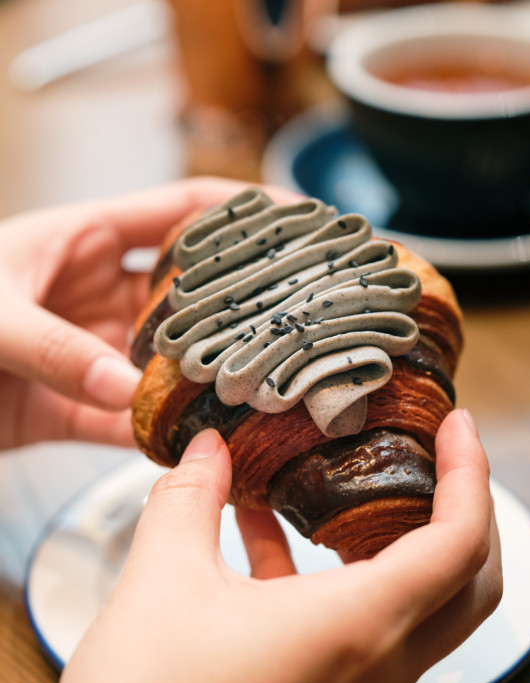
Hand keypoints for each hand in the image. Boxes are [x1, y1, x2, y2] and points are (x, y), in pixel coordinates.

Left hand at [0, 178, 298, 449]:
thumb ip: (53, 347)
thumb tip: (124, 389)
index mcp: (87, 239)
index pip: (184, 213)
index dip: (245, 214)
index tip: (301, 224)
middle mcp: (102, 294)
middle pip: (192, 294)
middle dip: (245, 304)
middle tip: (302, 320)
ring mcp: (95, 351)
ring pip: (173, 363)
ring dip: (210, 380)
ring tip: (264, 393)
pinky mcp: (77, 406)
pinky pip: (133, 421)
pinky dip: (161, 435)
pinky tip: (197, 447)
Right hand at [14, 408, 500, 682]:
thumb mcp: (163, 575)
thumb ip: (192, 494)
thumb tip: (209, 445)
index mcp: (358, 626)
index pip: (461, 541)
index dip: (471, 472)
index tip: (455, 425)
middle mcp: (378, 668)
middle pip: (469, 582)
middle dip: (464, 510)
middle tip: (432, 455)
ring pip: (422, 607)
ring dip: (400, 541)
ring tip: (348, 484)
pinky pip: (363, 629)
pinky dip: (341, 576)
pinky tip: (272, 538)